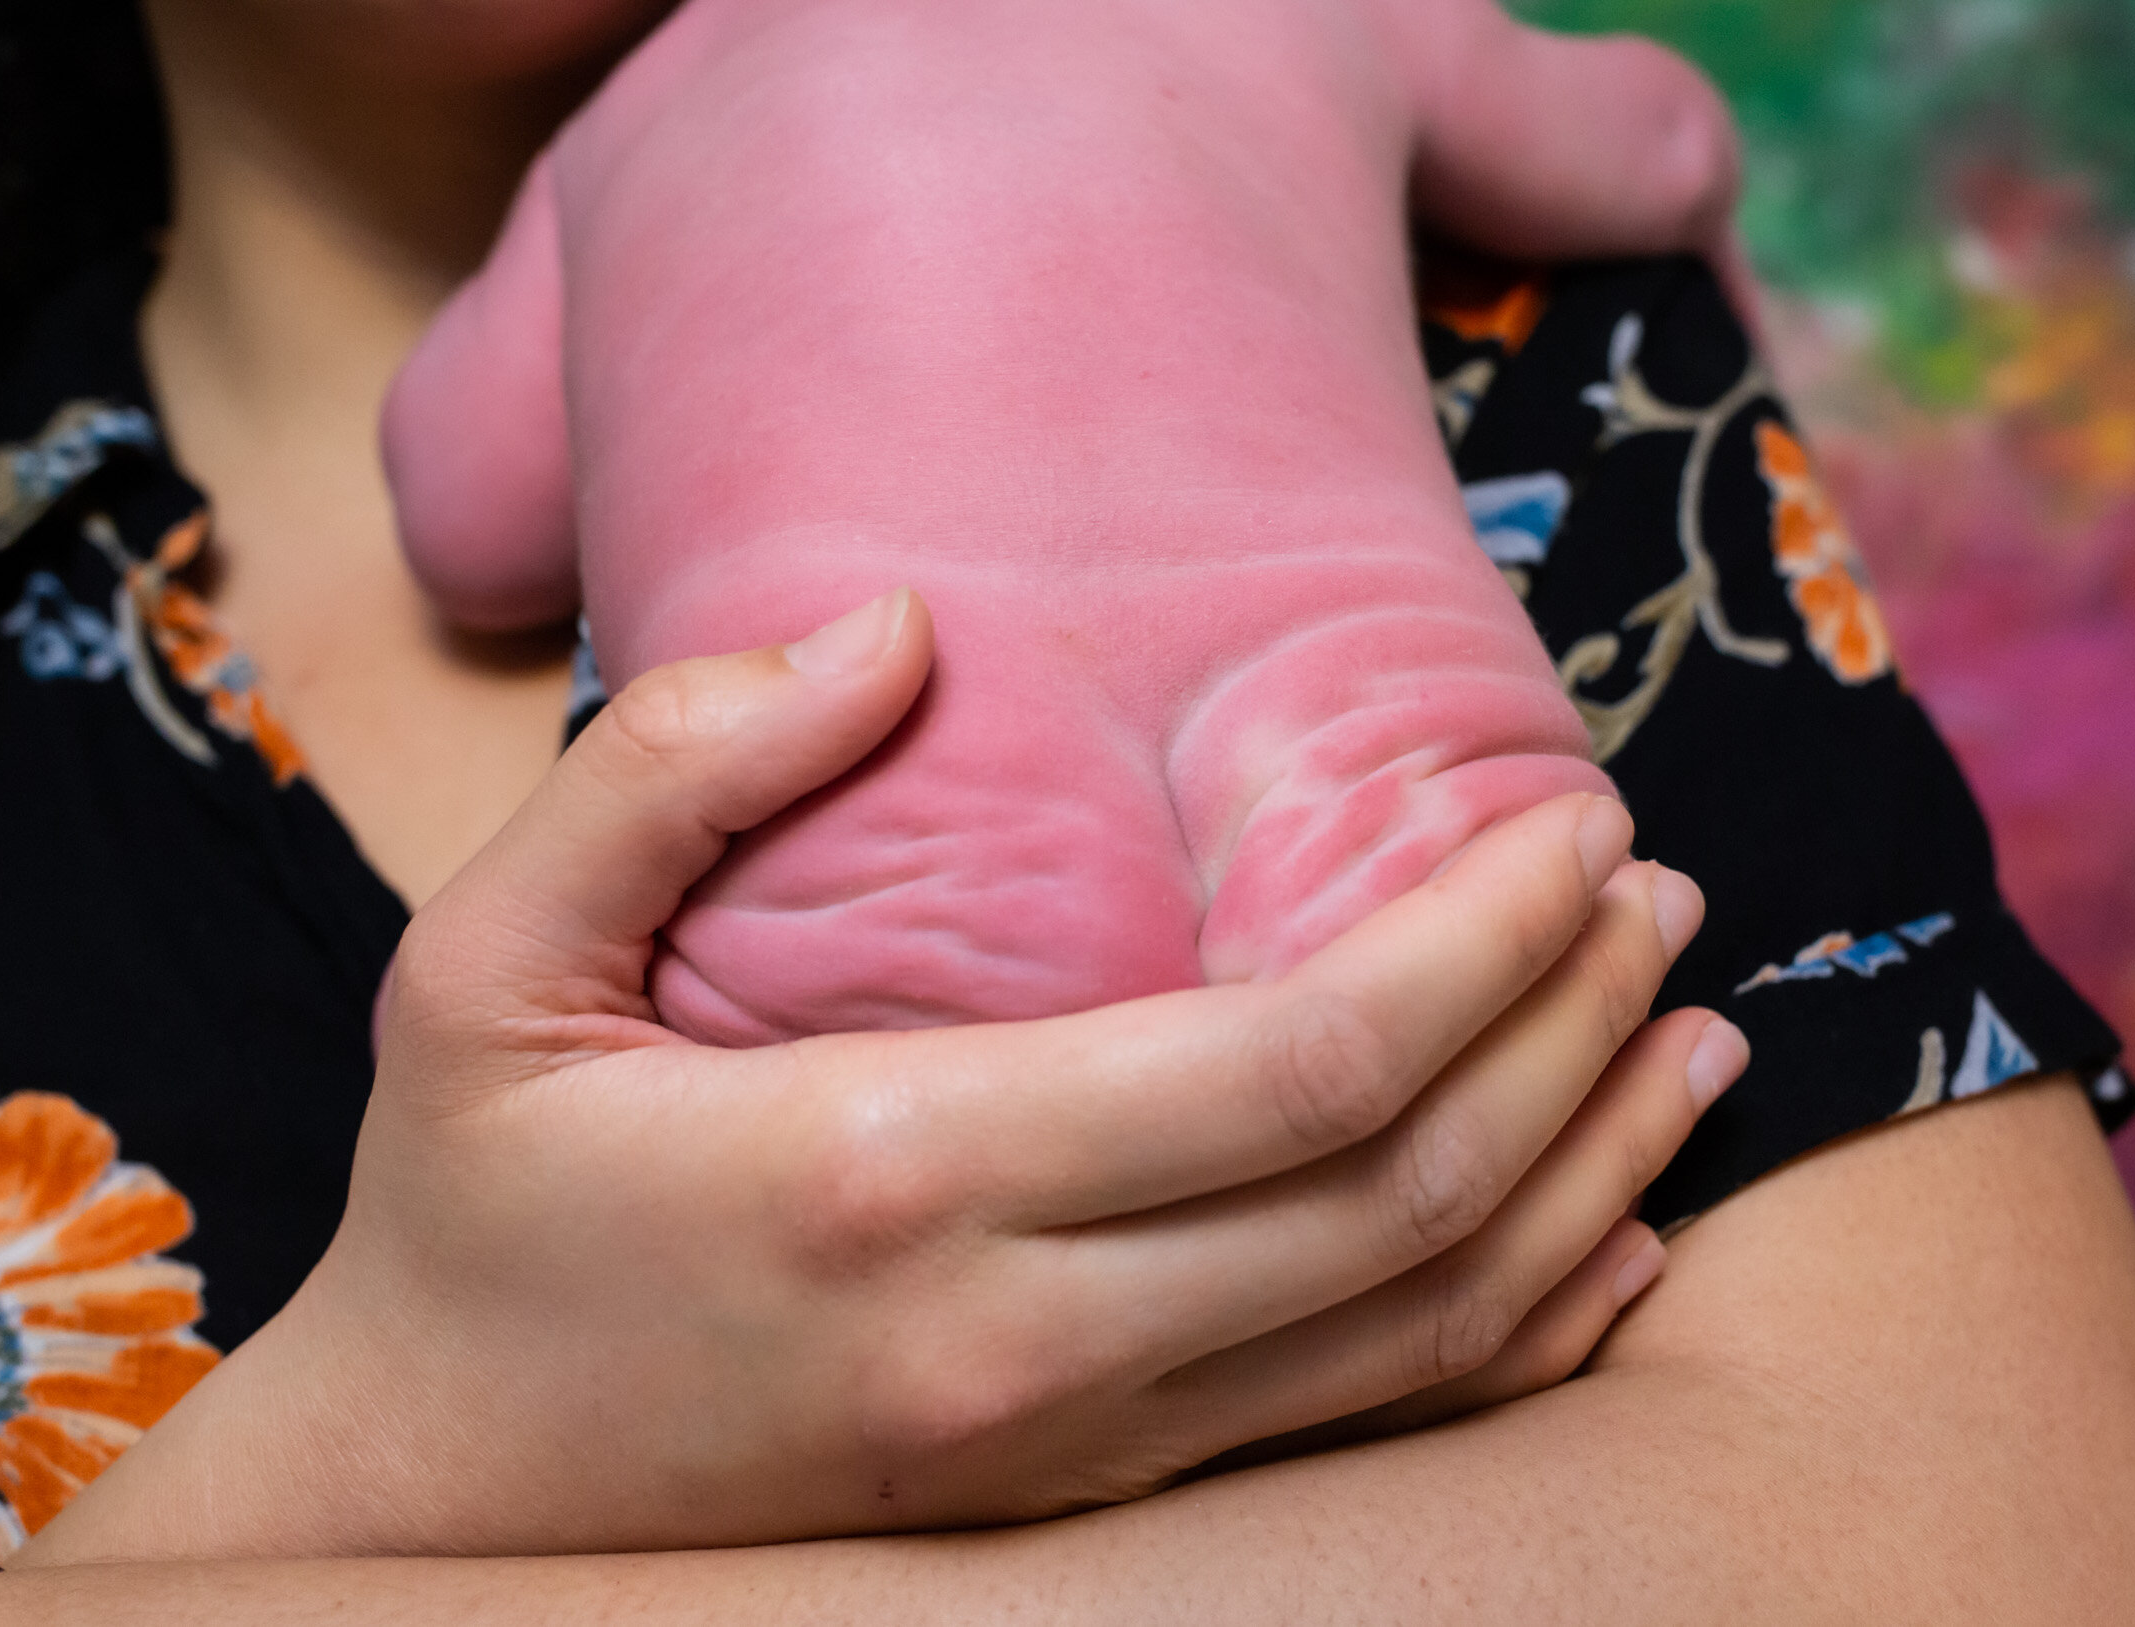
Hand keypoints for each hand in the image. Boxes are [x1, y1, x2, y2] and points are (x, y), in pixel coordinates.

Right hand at [20, 591, 1734, 1563]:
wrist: (442, 1502)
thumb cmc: (471, 1212)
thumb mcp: (478, 962)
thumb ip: (672, 765)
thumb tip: (899, 629)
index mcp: (900, 1177)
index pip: (1300, 1067)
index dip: (1478, 940)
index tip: (1570, 825)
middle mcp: (1027, 1340)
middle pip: (1411, 1194)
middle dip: (1573, 1030)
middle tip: (1659, 895)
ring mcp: (1075, 1455)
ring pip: (1426, 1328)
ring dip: (1593, 1172)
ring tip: (1693, 1039)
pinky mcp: (1091, 1503)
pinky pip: (1368, 1431)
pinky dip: (1523, 1336)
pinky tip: (1612, 1242)